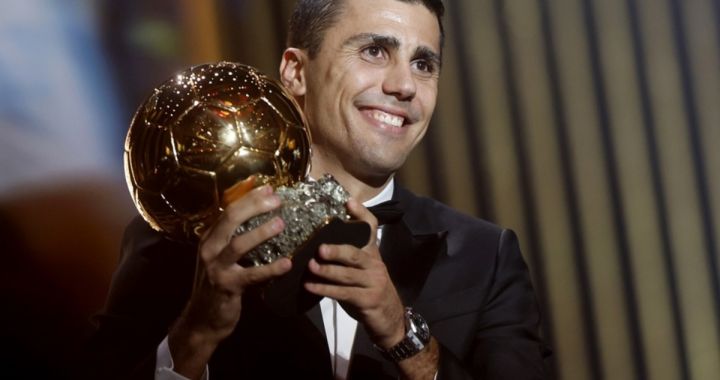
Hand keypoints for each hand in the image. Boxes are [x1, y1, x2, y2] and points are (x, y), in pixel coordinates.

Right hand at [169, 185, 291, 377]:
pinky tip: (287, 264)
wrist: (202, 320)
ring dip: (261, 232)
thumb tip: (261, 219)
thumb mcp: (220, 258)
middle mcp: (209, 249)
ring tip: (280, 223)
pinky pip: (251, 275)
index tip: (269, 188)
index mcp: (209, 239)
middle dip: (254, 207)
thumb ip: (234, 240)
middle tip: (277, 199)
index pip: (228, 211)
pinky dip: (270, 269)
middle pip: (230, 220)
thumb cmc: (217, 285)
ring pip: (238, 244)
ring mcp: (216, 268)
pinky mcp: (227, 286)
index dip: (248, 198)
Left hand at [304, 199, 405, 348]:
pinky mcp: (367, 300)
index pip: (370, 228)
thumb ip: (347, 257)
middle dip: (337, 250)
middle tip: (320, 248)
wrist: (389, 317)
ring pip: (348, 275)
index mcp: (372, 253)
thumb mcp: (361, 270)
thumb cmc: (369, 289)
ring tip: (311, 267)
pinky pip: (344, 294)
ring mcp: (373, 283)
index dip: (361, 214)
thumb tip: (318, 244)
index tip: (348, 202)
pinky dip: (325, 290)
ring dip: (327, 271)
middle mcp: (374, 265)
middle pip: (356, 254)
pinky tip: (311, 286)